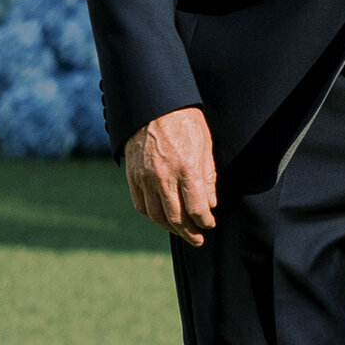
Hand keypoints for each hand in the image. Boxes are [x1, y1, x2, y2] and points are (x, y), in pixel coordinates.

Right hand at [124, 105, 217, 249]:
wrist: (154, 105)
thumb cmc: (185, 121)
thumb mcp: (205, 144)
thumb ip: (208, 176)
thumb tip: (211, 203)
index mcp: (187, 168)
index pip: (197, 208)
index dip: (204, 221)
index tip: (209, 225)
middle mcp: (164, 177)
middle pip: (176, 217)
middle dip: (189, 232)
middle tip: (198, 239)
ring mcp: (146, 178)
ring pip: (157, 215)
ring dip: (170, 228)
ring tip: (181, 232)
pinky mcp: (133, 176)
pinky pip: (140, 204)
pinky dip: (151, 216)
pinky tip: (161, 218)